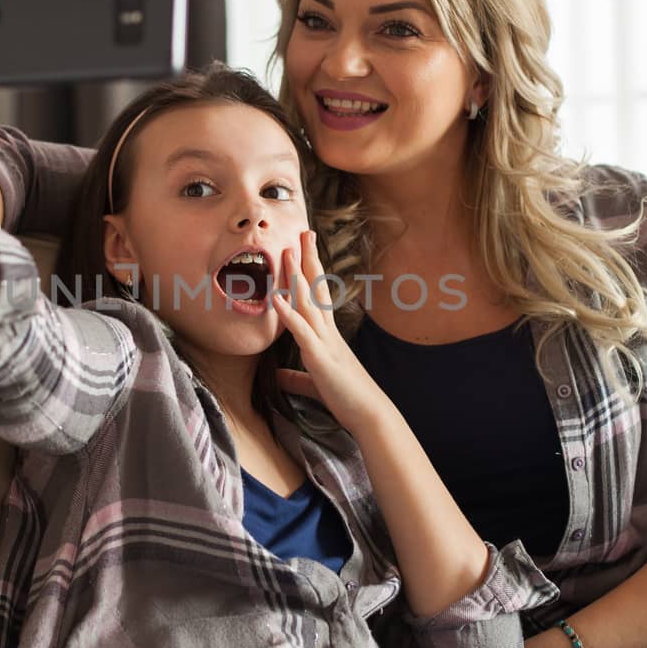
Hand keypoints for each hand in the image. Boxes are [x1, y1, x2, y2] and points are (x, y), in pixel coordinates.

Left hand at [271, 230, 385, 430]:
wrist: (370, 415)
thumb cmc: (347, 399)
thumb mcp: (315, 385)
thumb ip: (296, 378)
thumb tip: (278, 375)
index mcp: (327, 336)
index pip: (317, 297)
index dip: (309, 272)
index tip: (304, 249)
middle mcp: (328, 333)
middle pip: (315, 289)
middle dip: (307, 260)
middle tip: (303, 232)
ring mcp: (325, 342)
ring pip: (309, 303)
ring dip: (297, 277)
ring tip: (287, 251)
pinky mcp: (320, 358)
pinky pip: (302, 332)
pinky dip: (288, 314)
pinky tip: (276, 299)